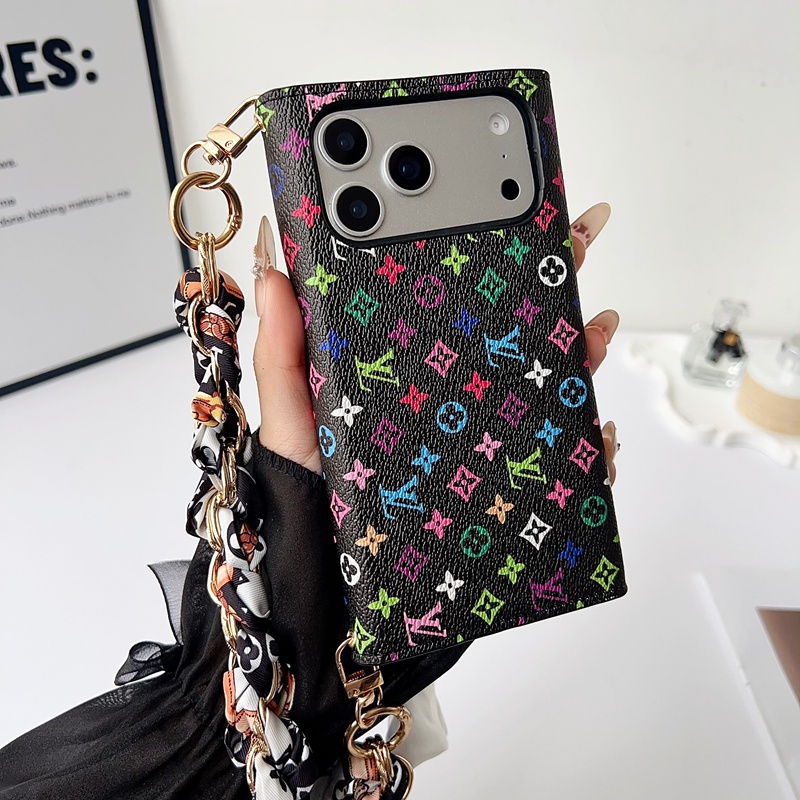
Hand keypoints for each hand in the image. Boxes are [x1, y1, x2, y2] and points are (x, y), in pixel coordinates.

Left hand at [253, 203, 619, 482]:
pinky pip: (553, 458)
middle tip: (579, 236)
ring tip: (597, 327)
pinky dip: (588, 443)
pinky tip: (599, 429)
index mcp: (403, 366)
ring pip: (542, 383)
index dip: (483, 251)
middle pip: (508, 329)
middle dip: (550, 279)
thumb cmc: (308, 492)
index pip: (449, 300)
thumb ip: (284, 349)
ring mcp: (475, 435)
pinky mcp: (495, 481)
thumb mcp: (290, 415)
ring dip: (579, 350)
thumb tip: (274, 269)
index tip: (512, 208)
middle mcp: (447, 394)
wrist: (328, 573)